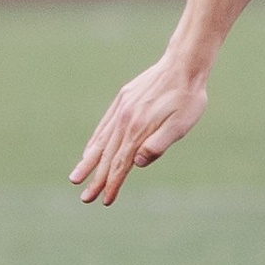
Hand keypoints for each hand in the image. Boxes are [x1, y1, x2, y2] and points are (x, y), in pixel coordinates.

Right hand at [70, 56, 208, 204]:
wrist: (183, 64)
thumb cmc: (188, 98)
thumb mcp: (181, 125)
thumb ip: (157, 144)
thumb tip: (135, 163)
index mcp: (138, 130)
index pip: (121, 164)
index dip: (113, 184)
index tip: (104, 200)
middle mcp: (125, 121)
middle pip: (107, 156)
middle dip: (96, 179)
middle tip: (84, 199)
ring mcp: (121, 110)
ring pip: (101, 141)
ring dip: (88, 162)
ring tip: (76, 177)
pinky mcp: (122, 100)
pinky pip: (103, 126)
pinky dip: (94, 141)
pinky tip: (89, 150)